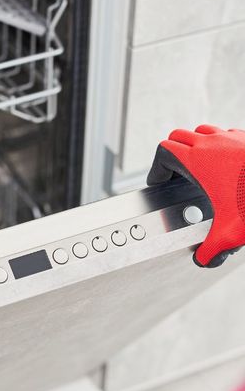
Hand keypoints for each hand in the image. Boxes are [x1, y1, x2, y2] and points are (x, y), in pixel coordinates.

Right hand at [147, 125, 244, 267]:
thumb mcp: (231, 231)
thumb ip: (212, 249)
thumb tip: (203, 259)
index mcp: (198, 162)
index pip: (164, 151)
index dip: (157, 169)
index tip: (160, 181)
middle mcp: (212, 144)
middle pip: (178, 136)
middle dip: (172, 154)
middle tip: (174, 172)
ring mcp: (232, 137)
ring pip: (201, 131)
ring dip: (195, 145)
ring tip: (200, 166)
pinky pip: (226, 134)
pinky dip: (220, 145)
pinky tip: (228, 165)